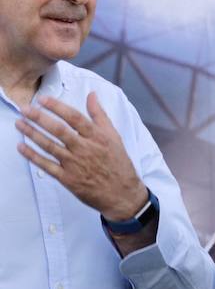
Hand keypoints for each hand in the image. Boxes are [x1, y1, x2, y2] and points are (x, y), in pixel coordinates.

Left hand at [16, 93, 145, 220]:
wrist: (122, 194)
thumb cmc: (118, 163)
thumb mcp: (114, 137)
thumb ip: (100, 115)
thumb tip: (92, 94)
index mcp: (97, 137)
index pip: (75, 118)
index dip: (58, 107)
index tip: (43, 99)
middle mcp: (85, 149)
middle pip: (59, 131)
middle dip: (40, 118)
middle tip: (25, 109)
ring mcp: (75, 165)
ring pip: (50, 146)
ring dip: (32, 134)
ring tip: (19, 123)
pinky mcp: (68, 179)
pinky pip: (46, 165)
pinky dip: (32, 156)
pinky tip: (21, 146)